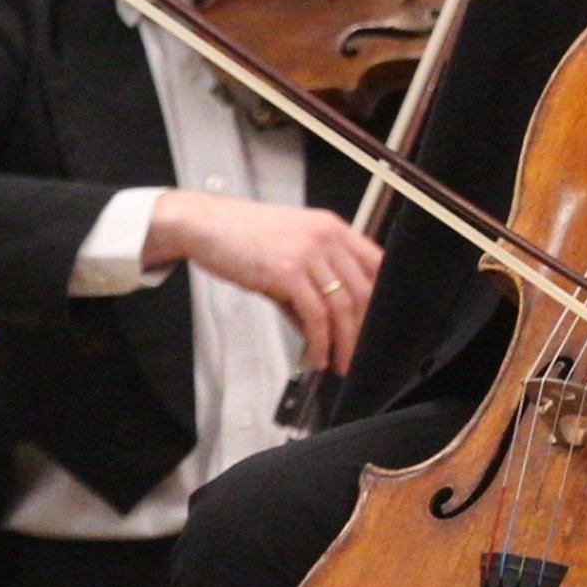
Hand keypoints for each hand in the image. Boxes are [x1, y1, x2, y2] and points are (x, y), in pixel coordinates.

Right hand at [144, 192, 381, 373]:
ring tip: (337, 362)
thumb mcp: (288, 250)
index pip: (375, 263)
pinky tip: (316, 356)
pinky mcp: (288, 273)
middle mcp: (326, 238)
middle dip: (363, 329)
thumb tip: (321, 327)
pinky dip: (320, 342)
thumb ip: (310, 284)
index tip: (375, 323)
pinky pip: (316, 315)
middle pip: (363, 290)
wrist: (205, 224)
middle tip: (356, 353)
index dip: (381, 297)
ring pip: (342, 307)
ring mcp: (309, 254)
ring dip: (343, 342)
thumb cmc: (243, 235)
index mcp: (332, 228)